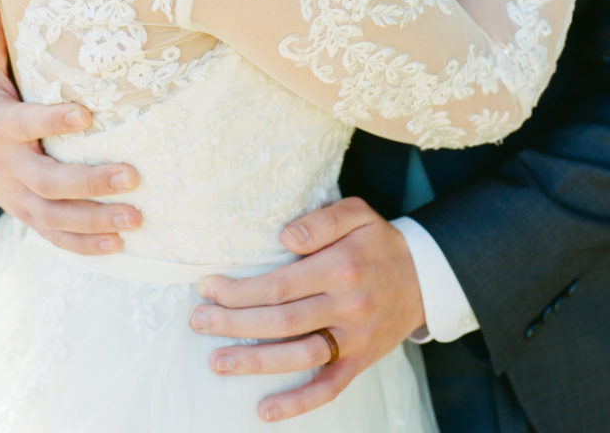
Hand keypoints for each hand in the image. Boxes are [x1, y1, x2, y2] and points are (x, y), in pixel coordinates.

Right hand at [0, 0, 141, 254]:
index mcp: (2, 127)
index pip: (28, 124)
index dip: (54, 121)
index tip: (88, 114)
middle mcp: (11, 168)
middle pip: (50, 182)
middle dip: (90, 183)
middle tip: (133, 176)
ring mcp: (21, 198)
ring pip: (57, 216)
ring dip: (97, 221)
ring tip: (136, 218)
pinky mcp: (31, 217)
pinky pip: (57, 237)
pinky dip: (86, 245)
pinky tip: (119, 245)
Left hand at [188, 198, 424, 422]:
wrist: (426, 275)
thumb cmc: (379, 241)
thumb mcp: (357, 213)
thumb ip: (320, 222)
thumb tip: (284, 238)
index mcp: (340, 268)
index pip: (279, 285)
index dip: (240, 290)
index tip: (208, 286)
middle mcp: (346, 306)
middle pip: (280, 322)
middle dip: (233, 323)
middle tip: (198, 321)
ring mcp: (353, 338)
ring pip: (297, 357)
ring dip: (254, 362)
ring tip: (216, 361)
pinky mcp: (360, 361)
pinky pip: (328, 388)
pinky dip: (297, 403)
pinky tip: (265, 410)